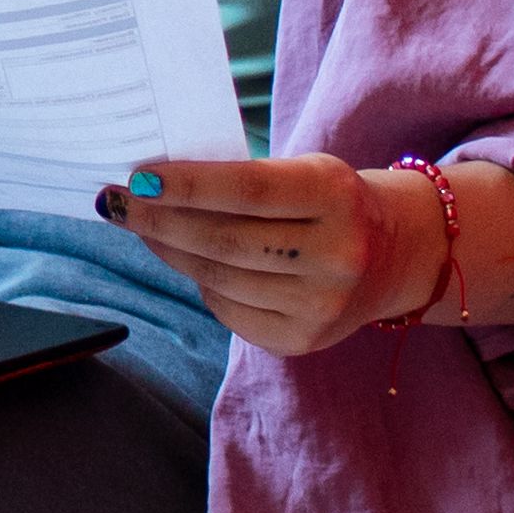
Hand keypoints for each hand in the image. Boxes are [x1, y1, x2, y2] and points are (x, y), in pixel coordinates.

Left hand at [105, 155, 419, 356]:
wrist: (395, 255)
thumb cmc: (330, 202)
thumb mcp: (305, 171)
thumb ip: (243, 179)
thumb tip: (152, 186)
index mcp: (337, 197)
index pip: (249, 189)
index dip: (188, 185)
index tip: (137, 177)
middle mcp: (337, 255)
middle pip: (224, 242)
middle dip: (160, 221)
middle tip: (117, 203)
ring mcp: (323, 305)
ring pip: (219, 280)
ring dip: (170, 252)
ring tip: (144, 228)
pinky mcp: (305, 341)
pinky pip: (230, 312)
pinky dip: (203, 286)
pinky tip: (193, 264)